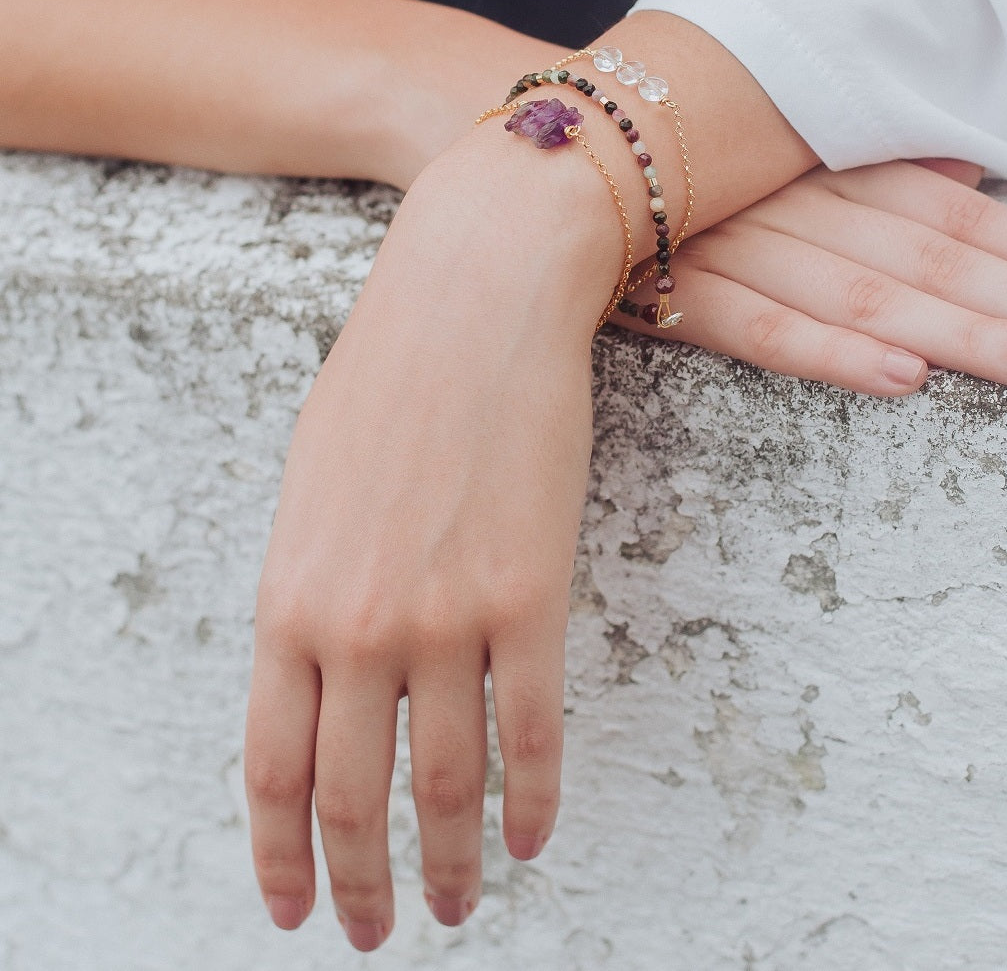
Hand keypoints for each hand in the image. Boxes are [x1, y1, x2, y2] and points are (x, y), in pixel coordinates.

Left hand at [242, 133, 615, 948]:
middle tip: (373, 931)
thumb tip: (323, 665)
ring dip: (448, 861)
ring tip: (454, 905)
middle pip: (352, 795)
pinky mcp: (529, 595)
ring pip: (445, 781)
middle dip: (359, 881)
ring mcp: (444, 615)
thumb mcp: (311, 486)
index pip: (271, 767)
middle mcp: (356, 625)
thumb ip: (307, 587)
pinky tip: (532, 839)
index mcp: (288, 598)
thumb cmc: (390, 378)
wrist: (475, 300)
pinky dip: (532, 800)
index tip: (297, 907)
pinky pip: (533, 732)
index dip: (283, 854)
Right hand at [612, 159, 1006, 393]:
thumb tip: (968, 179)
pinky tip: (901, 376)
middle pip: (926, 252)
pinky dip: (828, 350)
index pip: (947, 210)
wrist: (527, 154)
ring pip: (861, 289)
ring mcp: (728, 242)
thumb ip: (869, 165)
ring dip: (958, 329)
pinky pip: (755, 328)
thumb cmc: (665, 157)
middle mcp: (786, 196)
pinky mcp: (665, 290)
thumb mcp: (770, 148)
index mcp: (815, 160)